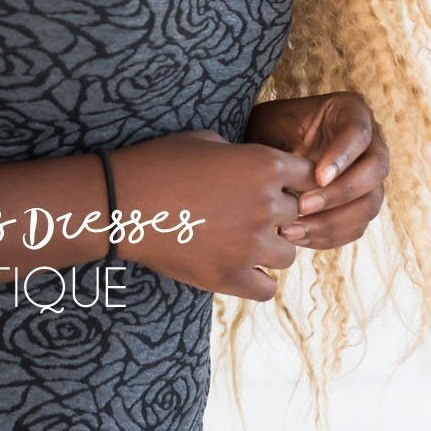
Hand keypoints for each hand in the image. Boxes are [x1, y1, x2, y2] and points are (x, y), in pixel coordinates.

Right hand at [115, 130, 318, 300]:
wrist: (121, 202)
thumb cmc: (158, 163)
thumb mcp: (205, 141)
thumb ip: (240, 155)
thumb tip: (251, 167)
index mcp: (264, 165)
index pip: (309, 177)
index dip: (295, 183)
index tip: (277, 188)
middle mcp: (266, 205)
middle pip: (298, 216)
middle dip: (277, 215)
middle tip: (246, 214)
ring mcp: (250, 245)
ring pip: (286, 255)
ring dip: (269, 249)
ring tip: (241, 243)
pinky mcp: (231, 276)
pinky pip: (266, 288)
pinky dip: (257, 280)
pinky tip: (238, 269)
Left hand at [241, 91, 389, 251]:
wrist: (270, 146)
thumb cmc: (271, 130)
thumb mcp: (272, 125)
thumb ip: (290, 144)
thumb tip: (296, 181)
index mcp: (352, 113)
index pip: (358, 134)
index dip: (342, 157)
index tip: (317, 176)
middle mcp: (371, 144)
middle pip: (375, 172)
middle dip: (340, 193)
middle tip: (302, 205)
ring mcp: (370, 177)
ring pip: (369, 205)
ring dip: (333, 221)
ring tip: (294, 229)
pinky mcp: (360, 205)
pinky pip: (357, 226)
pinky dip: (330, 236)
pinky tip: (299, 237)